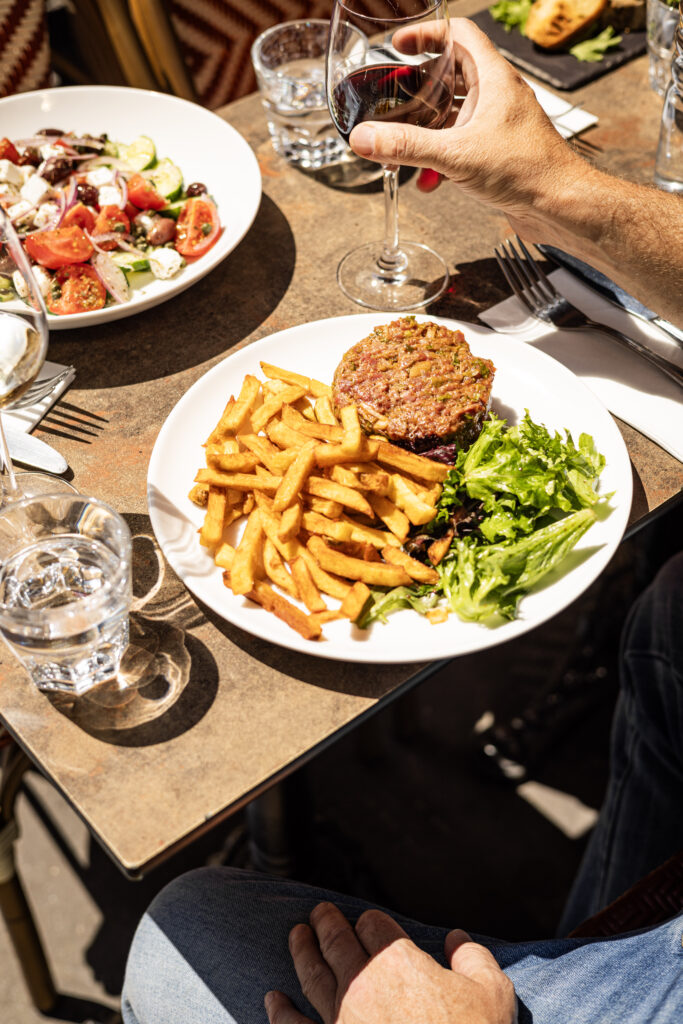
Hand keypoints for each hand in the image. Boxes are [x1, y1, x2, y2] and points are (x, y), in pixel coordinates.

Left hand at [264, 902, 516, 1023]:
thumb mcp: (493, 993)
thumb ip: (473, 956)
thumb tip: (456, 937)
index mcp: (399, 962)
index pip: (374, 925)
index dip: (372, 921)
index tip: (371, 923)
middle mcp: (362, 984)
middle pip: (337, 941)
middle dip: (327, 923)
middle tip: (319, 913)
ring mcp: (339, 1019)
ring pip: (312, 974)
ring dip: (301, 951)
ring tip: (296, 936)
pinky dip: (280, 1012)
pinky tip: (273, 1000)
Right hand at [348, 19, 590, 237]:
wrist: (560, 207)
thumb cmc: (528, 171)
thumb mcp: (456, 155)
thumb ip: (407, 146)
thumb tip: (364, 138)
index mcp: (494, 79)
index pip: (459, 34)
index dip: (427, 35)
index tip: (399, 45)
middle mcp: (499, 97)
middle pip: (453, 75)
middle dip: (419, 89)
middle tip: (394, 98)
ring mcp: (500, 125)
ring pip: (456, 114)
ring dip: (428, 129)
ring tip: (405, 142)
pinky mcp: (499, 154)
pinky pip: (463, 146)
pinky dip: (442, 159)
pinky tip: (428, 181)